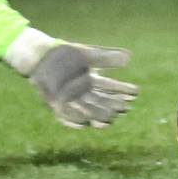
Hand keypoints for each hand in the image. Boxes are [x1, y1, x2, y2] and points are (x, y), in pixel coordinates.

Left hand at [4, 27, 138, 127]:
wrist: (42, 57)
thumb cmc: (65, 54)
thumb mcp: (89, 54)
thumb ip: (108, 57)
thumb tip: (130, 56)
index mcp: (92, 82)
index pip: (111, 88)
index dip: (123, 91)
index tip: (136, 92)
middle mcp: (83, 93)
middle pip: (102, 102)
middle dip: (115, 104)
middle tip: (127, 106)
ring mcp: (71, 100)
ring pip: (88, 111)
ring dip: (99, 115)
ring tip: (111, 117)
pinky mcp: (57, 105)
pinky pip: (67, 117)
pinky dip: (75, 121)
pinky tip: (85, 124)